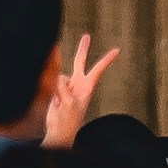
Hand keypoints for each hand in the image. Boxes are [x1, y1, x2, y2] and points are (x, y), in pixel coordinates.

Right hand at [35, 35, 117, 149]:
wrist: (59, 131)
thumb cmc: (69, 120)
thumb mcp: (69, 103)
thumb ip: (62, 87)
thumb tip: (56, 76)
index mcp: (87, 87)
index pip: (98, 69)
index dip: (106, 60)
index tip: (117, 50)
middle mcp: (78, 84)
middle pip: (79, 62)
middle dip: (82, 49)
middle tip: (87, 36)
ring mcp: (67, 86)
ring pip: (59, 76)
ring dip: (56, 88)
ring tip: (59, 104)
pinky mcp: (56, 90)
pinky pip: (51, 82)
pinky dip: (51, 91)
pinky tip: (54, 103)